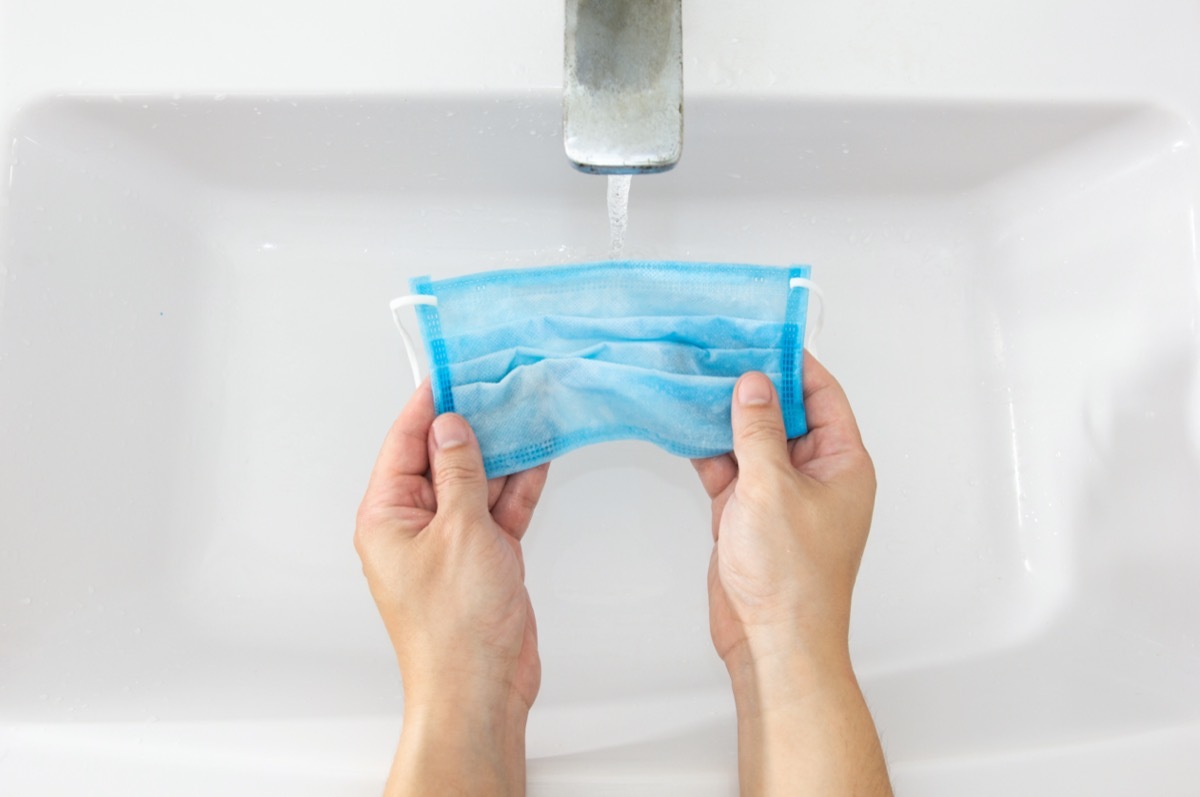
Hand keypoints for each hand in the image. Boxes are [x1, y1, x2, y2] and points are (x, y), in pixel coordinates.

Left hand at [355, 381, 548, 796]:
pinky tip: (540, 453)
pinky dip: (520, 484)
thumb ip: (460, 472)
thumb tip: (452, 426)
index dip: (430, 403)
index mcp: (386, 515)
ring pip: (477, 479)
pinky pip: (500, 507)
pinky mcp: (485, 556)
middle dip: (473, 423)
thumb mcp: (459, 531)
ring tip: (527, 406)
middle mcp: (415, 524)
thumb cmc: (455, 626)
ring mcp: (452, 540)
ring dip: (503, 450)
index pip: (406, 442)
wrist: (482, 688)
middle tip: (501, 381)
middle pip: (443, 456)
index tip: (454, 369)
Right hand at [693, 354, 890, 795]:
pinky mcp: (748, 512)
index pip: (822, 396)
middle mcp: (815, 474)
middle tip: (717, 351)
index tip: (762, 334)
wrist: (772, 641)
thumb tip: (753, 384)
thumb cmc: (792, 578)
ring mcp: (780, 493)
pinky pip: (729, 467)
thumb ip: (757, 431)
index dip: (793, 363)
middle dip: (751, 385)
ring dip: (724, 415)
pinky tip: (684, 424)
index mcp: (843, 463)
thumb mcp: (773, 488)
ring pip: (751, 438)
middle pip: (783, 413)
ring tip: (694, 378)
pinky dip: (708, 448)